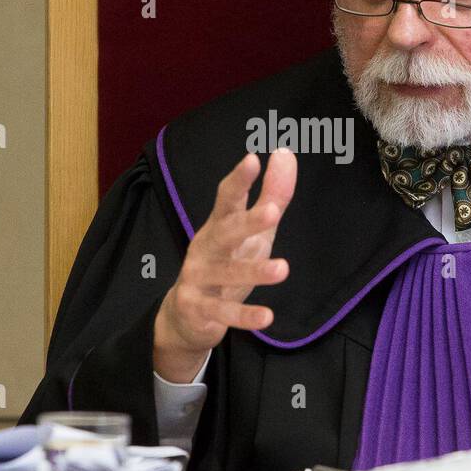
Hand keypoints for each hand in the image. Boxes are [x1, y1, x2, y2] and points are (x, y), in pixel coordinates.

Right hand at [153, 148, 296, 381]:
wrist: (185, 317)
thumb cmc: (225, 264)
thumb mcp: (253, 232)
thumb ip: (272, 196)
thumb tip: (285, 153)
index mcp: (218, 225)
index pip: (227, 198)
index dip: (239, 180)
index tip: (253, 159)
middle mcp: (205, 248)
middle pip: (225, 232)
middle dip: (247, 222)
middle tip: (272, 211)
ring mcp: (197, 278)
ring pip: (226, 273)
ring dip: (253, 271)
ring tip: (282, 269)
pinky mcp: (197, 308)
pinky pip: (222, 313)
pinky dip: (244, 315)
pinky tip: (267, 316)